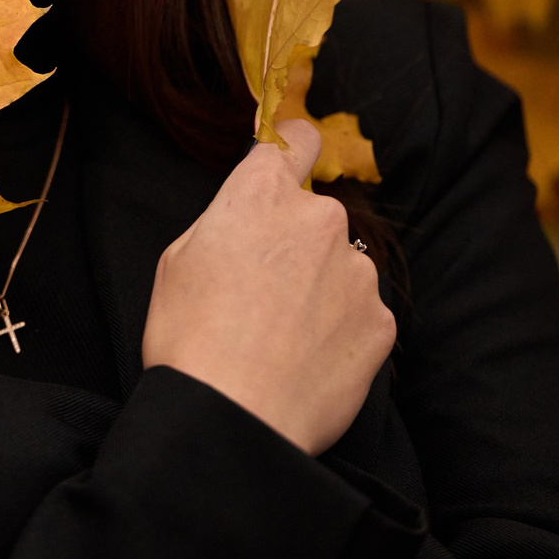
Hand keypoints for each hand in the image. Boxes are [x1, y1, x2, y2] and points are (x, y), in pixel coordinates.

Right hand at [141, 118, 394, 454]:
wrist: (234, 418)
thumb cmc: (189, 338)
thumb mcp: (177, 261)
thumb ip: (225, 223)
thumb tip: (251, 221)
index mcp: (262, 195)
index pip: (298, 140)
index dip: (295, 150)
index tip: (293, 163)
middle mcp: (319, 220)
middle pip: (316, 218)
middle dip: (296, 246)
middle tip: (262, 294)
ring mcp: (357, 272)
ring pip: (341, 270)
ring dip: (320, 292)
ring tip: (282, 339)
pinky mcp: (381, 323)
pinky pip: (360, 316)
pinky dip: (339, 333)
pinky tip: (306, 362)